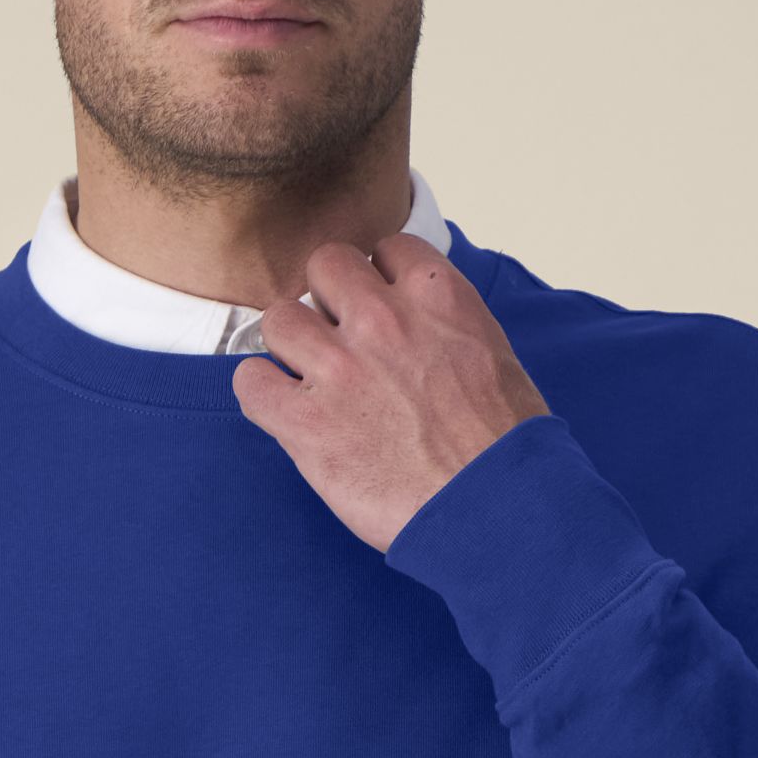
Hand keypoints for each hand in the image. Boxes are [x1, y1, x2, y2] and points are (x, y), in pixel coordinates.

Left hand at [231, 232, 551, 551]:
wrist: (496, 511)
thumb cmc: (507, 448)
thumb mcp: (495, 356)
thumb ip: (445, 325)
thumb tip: (419, 325)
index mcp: (437, 299)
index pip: (385, 247)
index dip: (379, 276)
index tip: (380, 305)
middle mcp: (384, 321)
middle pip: (325, 265)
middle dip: (328, 297)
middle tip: (340, 336)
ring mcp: (341, 369)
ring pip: (279, 318)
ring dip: (291, 345)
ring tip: (310, 377)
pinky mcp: (307, 423)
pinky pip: (250, 381)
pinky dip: (260, 393)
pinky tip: (283, 409)